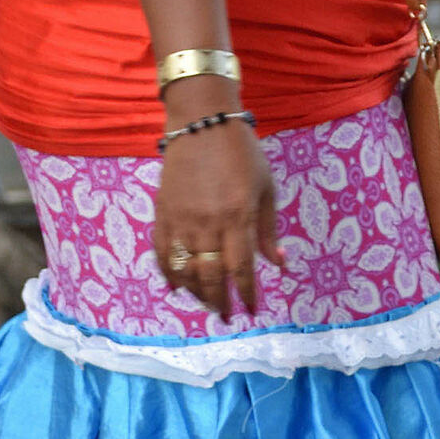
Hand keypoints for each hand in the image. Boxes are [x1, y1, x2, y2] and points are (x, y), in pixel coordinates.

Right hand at [154, 119, 281, 318]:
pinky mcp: (162, 214)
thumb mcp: (266, 188)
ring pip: (184, 270)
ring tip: (206, 303)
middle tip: (227, 316)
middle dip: (220, 302)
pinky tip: (176, 287)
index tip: (252, 310)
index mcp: (237, 216)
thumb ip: (268, 230)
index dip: (247, 294)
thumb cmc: (242, 153)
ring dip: (195, 293)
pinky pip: (161, 253)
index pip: (241, 269)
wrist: (201, 122)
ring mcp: (180, 219)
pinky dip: (167, 274)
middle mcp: (207, 223)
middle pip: (210, 277)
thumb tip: (278, 265)